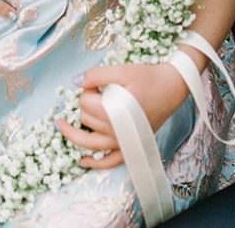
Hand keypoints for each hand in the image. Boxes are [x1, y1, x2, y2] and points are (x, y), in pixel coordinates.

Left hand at [57, 62, 189, 169]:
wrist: (172, 89)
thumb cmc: (149, 79)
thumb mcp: (122, 70)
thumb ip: (96, 75)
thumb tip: (75, 82)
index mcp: (113, 112)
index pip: (85, 102)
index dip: (86, 89)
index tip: (96, 83)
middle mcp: (116, 132)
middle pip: (85, 120)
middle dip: (85, 104)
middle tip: (96, 91)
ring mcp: (123, 142)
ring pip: (90, 143)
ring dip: (75, 134)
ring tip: (62, 125)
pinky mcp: (130, 147)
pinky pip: (110, 162)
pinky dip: (95, 163)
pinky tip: (82, 160)